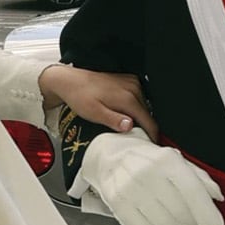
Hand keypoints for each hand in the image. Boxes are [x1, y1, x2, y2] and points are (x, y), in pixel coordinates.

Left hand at [38, 63, 157, 140]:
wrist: (72, 81)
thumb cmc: (81, 96)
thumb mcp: (94, 113)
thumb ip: (113, 120)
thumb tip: (129, 126)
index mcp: (128, 98)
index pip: (148, 120)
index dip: (152, 135)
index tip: (152, 144)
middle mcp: (133, 88)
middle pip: (147, 113)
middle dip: (146, 127)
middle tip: (139, 140)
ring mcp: (132, 82)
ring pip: (144, 105)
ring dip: (141, 117)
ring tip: (133, 128)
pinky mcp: (128, 80)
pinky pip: (139, 97)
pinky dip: (136, 107)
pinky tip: (126, 114)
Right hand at [80, 130, 222, 224]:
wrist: (111, 157)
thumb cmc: (149, 162)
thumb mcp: (177, 161)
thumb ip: (200, 179)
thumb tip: (217, 197)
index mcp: (166, 159)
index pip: (191, 188)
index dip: (205, 211)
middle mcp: (146, 171)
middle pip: (178, 211)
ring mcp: (129, 187)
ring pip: (161, 224)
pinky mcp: (116, 203)